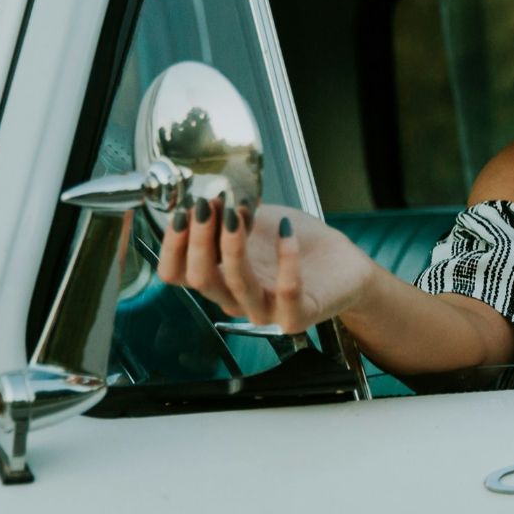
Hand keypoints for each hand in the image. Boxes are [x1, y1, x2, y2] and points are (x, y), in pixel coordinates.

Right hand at [154, 195, 374, 332]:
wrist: (340, 263)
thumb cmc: (295, 242)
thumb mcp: (256, 221)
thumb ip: (230, 215)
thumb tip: (206, 198)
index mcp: (219, 278)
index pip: (176, 274)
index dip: (172, 244)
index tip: (181, 211)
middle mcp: (235, 299)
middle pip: (201, 279)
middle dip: (199, 239)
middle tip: (207, 206)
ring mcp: (265, 311)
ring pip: (237, 284)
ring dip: (233, 246)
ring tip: (238, 213)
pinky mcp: (297, 315)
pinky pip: (287, 291)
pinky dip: (286, 258)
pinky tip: (287, 232)